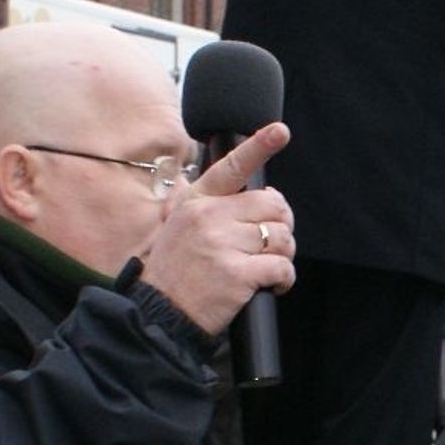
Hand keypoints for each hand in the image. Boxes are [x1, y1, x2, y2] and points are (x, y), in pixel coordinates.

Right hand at [141, 121, 296, 334]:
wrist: (160, 313)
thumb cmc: (173, 272)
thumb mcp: (175, 225)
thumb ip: (198, 203)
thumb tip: (220, 187)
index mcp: (197, 201)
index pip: (232, 167)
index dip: (259, 146)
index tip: (280, 131)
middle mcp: (210, 217)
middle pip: (273, 206)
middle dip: (282, 226)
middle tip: (274, 245)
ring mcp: (223, 244)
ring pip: (281, 237)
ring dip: (285, 255)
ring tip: (270, 268)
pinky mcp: (237, 274)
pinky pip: (281, 267)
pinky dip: (285, 278)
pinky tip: (274, 286)